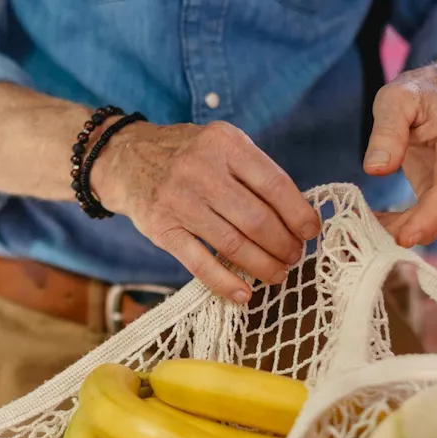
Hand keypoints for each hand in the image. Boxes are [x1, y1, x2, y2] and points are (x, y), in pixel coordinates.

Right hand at [92, 121, 320, 302]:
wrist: (125, 157)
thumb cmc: (187, 155)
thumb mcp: (221, 145)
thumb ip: (254, 172)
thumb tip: (297, 216)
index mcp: (225, 143)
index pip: (274, 184)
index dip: (298, 213)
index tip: (311, 232)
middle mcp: (202, 169)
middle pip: (257, 219)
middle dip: (284, 245)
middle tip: (294, 256)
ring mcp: (179, 200)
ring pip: (233, 245)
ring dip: (263, 266)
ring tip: (278, 274)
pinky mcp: (162, 229)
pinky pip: (200, 263)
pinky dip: (226, 283)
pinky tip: (244, 294)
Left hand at [364, 62, 436, 246]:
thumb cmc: (422, 93)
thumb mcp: (396, 98)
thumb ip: (387, 130)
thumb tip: (376, 169)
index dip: (429, 218)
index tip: (402, 239)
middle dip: (410, 229)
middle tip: (369, 235)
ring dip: (406, 229)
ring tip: (370, 224)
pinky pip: (435, 218)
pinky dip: (409, 225)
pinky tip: (383, 222)